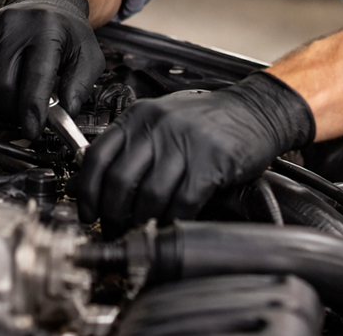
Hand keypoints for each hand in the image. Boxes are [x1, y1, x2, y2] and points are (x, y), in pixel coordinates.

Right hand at [0, 0, 103, 138]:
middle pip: (4, 83)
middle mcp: (15, 24)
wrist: (45, 3)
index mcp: (47, 29)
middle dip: (14, 110)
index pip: (35, 77)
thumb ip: (80, 86)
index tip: (33, 130)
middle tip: (25, 116)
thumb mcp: (87, 55)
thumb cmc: (66, 32)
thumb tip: (66, 112)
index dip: (32, 110)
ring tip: (14, 98)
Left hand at [78, 72, 314, 234]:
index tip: (87, 212)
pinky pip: (182, 202)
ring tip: (140, 232)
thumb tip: (97, 182)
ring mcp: (184, 143)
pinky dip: (172, 220)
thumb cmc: (208, 119)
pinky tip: (170, 225)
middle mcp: (157, 126)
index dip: (87, 191)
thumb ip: (132, 144)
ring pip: (148, 196)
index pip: (98, 155)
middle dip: (111, 214)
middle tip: (113, 229)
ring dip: (140, 222)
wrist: (255, 110)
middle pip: (119, 180)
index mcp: (139, 116)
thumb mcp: (162, 119)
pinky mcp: (209, 162)